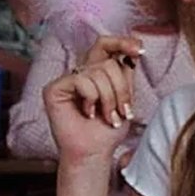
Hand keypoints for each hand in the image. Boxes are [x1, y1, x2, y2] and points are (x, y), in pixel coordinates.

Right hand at [43, 36, 142, 163]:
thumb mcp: (125, 97)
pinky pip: (82, 80)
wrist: (95, 152)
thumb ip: (126, 74)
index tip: (140, 51)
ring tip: (107, 116)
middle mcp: (81, 72)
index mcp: (98, 72)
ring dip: (110, 98)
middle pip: (108, 60)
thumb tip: (136, 50)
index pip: (107, 44)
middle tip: (123, 110)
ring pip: (98, 71)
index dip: (123, 43)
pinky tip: (88, 113)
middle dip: (121, 88)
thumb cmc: (109, 129)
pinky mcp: (53, 88)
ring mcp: (67, 79)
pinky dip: (92, 98)